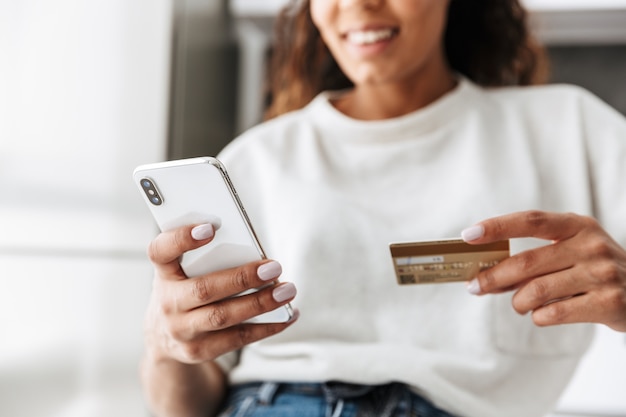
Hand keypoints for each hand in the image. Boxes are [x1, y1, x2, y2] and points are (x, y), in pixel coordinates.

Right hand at [144, 223, 297, 363]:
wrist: (162, 338)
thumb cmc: (184, 291)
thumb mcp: (183, 271)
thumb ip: (206, 258)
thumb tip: (254, 252)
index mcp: (164, 273)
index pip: (161, 252)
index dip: (182, 238)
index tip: (210, 228)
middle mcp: (168, 303)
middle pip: (204, 289)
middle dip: (242, 278)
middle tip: (274, 267)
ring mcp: (182, 330)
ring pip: (223, 317)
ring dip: (260, 303)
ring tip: (287, 291)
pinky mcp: (199, 351)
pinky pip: (237, 338)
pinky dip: (267, 327)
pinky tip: (287, 315)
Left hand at [462, 210, 625, 331]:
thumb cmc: (596, 270)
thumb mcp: (574, 249)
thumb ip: (537, 257)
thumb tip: (488, 273)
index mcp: (578, 225)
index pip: (530, 221)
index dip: (497, 227)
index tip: (468, 235)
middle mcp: (591, 245)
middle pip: (526, 262)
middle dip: (493, 277)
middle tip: (475, 286)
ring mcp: (602, 274)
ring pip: (536, 291)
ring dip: (518, 302)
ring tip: (519, 305)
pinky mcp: (609, 303)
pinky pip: (554, 312)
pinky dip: (539, 316)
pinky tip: (541, 315)